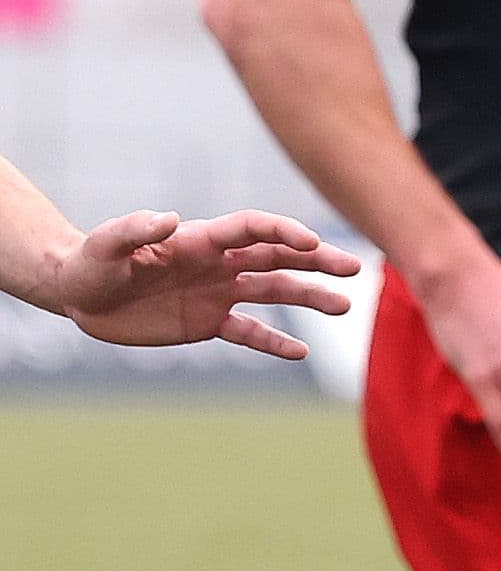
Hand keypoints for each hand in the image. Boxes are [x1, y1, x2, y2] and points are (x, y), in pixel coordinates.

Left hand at [49, 209, 361, 359]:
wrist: (78, 294)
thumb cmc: (89, 262)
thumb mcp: (105, 245)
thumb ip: (135, 229)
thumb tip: (172, 217)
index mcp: (199, 240)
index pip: (253, 230)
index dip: (283, 232)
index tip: (311, 242)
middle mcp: (217, 264)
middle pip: (277, 257)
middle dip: (316, 261)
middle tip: (353, 268)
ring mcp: (217, 293)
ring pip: (274, 293)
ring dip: (309, 297)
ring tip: (344, 306)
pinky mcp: (209, 323)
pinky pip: (250, 333)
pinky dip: (275, 343)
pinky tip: (301, 353)